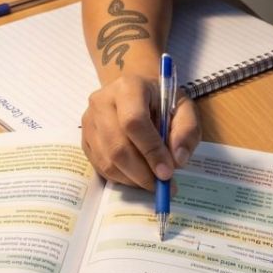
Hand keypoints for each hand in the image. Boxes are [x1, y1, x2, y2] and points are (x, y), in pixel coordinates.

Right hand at [81, 73, 200, 188]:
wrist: (138, 94)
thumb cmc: (162, 101)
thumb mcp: (184, 109)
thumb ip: (186, 131)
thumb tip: (177, 160)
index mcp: (128, 87)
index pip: (134, 122)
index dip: (151, 151)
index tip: (167, 173)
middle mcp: (102, 101)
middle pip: (118, 146)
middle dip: (142, 172)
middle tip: (162, 185)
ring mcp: (90, 121)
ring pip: (108, 161)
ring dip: (133, 179)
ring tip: (152, 181)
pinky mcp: (85, 138)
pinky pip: (100, 167)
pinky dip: (121, 178)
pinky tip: (137, 176)